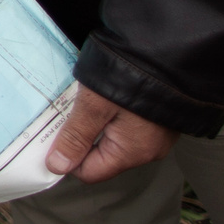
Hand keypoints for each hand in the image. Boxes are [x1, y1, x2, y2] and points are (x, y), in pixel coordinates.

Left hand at [45, 85, 178, 182]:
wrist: (168, 50)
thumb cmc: (130, 75)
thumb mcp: (94, 105)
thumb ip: (76, 137)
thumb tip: (58, 167)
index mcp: (132, 153)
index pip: (89, 172)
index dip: (67, 156)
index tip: (54, 133)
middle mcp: (149, 150)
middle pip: (102, 157)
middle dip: (82, 136)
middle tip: (72, 110)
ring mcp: (158, 136)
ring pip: (114, 139)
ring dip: (97, 122)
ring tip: (92, 99)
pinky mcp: (160, 120)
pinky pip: (129, 126)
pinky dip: (114, 114)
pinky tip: (110, 95)